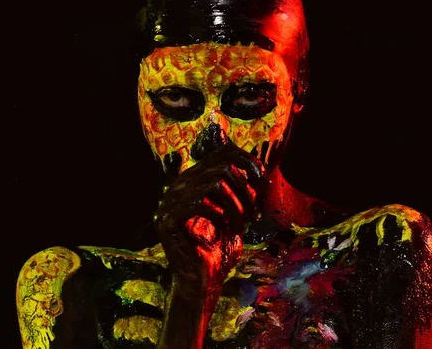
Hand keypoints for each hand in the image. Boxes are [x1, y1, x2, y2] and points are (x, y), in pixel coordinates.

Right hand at [154, 141, 265, 293]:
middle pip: (222, 167)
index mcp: (194, 179)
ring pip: (214, 183)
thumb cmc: (220, 247)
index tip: (263, 179)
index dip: (246, 160)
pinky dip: (220, 214)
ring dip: (236, 205)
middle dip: (245, 190)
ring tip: (241, 224)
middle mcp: (180, 185)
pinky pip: (199, 202)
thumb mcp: (235, 212)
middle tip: (253, 213)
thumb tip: (259, 165)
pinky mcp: (168, 219)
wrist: (203, 280)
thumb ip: (241, 188)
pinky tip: (226, 227)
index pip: (222, 152)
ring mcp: (170, 201)